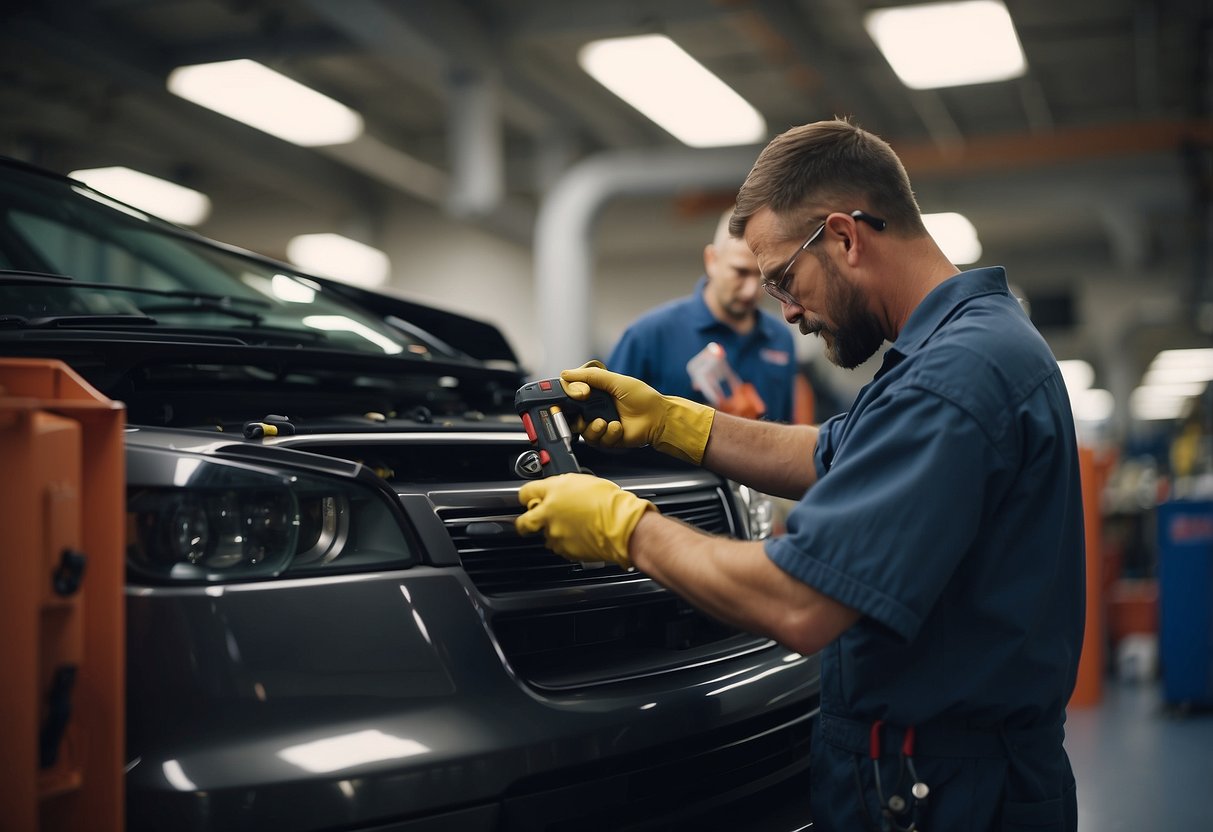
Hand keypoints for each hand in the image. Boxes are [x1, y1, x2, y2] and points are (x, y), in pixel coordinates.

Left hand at [515, 473, 653, 567]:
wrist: (622, 525)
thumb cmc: (610, 502)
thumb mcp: (584, 482)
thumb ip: (563, 487)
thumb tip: (556, 491)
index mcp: (553, 491)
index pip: (526, 492)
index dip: (528, 496)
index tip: (530, 499)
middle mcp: (549, 513)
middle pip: (523, 522)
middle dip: (525, 522)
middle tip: (531, 522)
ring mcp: (555, 534)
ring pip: (544, 535)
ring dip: (552, 531)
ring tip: (571, 526)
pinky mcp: (564, 549)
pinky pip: (559, 546)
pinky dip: (566, 542)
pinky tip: (580, 535)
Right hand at [560, 361, 714, 464]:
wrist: (658, 418)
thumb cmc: (642, 397)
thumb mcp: (615, 380)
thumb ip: (590, 376)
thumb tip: (565, 374)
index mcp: (594, 392)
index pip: (570, 393)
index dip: (570, 395)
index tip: (582, 394)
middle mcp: (594, 408)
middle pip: (570, 415)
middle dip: (575, 416)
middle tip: (584, 415)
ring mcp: (600, 424)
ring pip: (581, 431)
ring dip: (593, 428)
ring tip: (605, 423)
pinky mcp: (606, 439)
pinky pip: (596, 441)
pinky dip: (607, 434)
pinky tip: (618, 427)